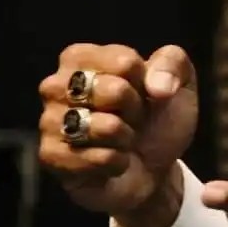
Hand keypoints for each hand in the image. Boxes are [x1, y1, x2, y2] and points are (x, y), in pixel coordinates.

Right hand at [37, 43, 198, 226]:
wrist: (152, 169)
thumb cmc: (157, 120)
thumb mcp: (179, 84)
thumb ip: (174, 64)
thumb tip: (158, 86)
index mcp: (81, 57)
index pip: (125, 62)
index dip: (146, 83)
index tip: (142, 94)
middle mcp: (56, 84)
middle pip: (114, 90)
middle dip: (136, 111)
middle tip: (133, 119)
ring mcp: (48, 120)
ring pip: (106, 127)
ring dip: (126, 138)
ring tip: (122, 139)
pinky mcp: (51, 156)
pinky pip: (99, 158)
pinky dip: (117, 163)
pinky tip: (112, 162)